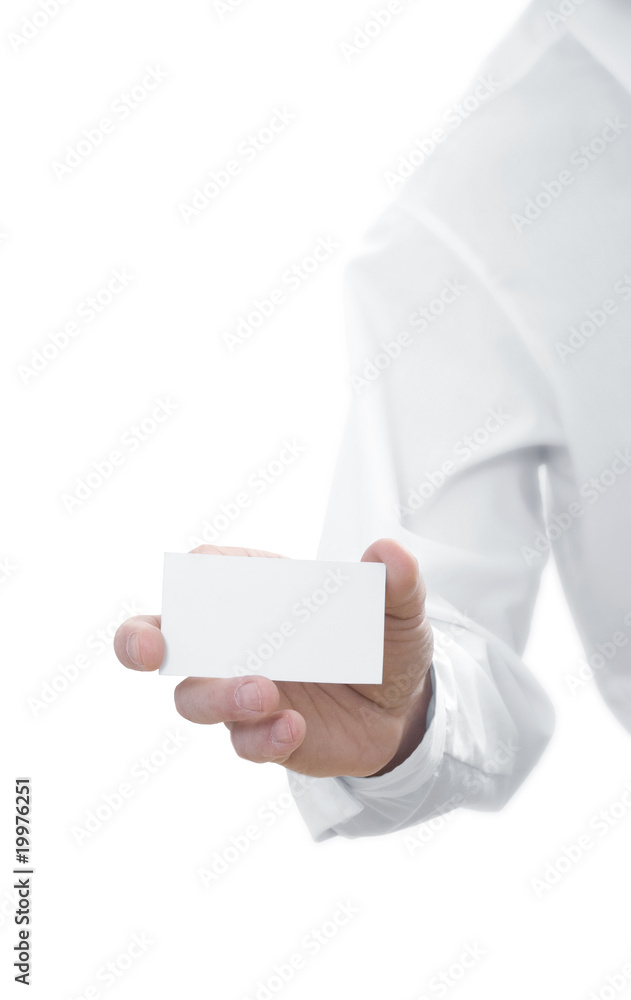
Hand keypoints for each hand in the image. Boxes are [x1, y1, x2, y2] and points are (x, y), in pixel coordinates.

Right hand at [113, 538, 433, 777]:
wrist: (404, 710)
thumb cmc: (385, 643)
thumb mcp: (400, 612)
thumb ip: (396, 583)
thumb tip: (390, 554)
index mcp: (257, 593)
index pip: (203, 573)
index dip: (190, 576)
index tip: (194, 577)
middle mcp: (235, 642)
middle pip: (163, 638)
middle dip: (138, 641)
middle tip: (148, 650)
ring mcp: (241, 691)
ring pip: (194, 698)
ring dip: (218, 695)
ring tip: (263, 691)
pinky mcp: (263, 737)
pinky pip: (244, 742)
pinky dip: (262, 736)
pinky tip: (294, 727)